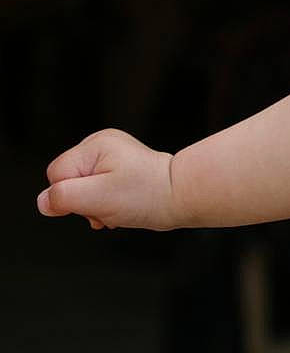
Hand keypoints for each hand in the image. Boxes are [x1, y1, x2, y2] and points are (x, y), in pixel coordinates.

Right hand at [37, 129, 178, 229]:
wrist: (182, 196)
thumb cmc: (149, 194)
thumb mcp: (98, 198)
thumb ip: (64, 197)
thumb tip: (44, 201)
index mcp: (95, 146)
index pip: (56, 175)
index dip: (70, 196)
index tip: (94, 202)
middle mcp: (102, 145)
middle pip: (69, 181)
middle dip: (85, 202)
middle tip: (109, 207)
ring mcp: (111, 155)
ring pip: (83, 188)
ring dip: (96, 205)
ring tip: (119, 207)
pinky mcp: (119, 167)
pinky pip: (98, 188)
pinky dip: (106, 202)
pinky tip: (121, 206)